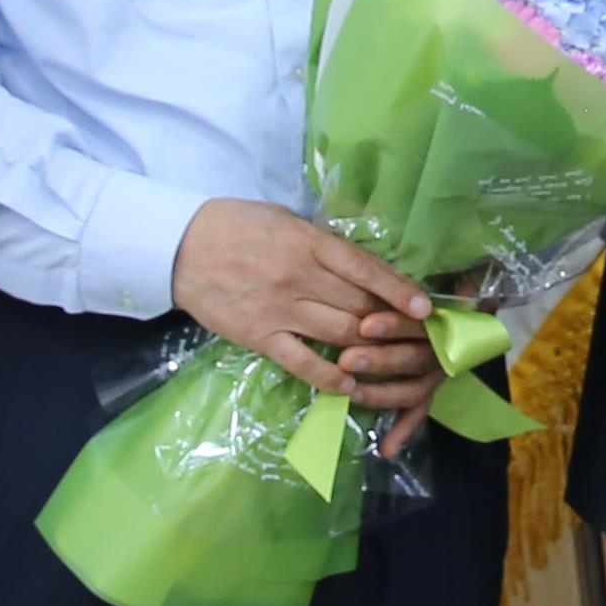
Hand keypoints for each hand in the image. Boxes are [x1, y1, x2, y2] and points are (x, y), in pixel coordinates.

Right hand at [171, 199, 441, 413]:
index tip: (425, 307)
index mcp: (308, 243)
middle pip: (359, 305)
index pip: (365, 269)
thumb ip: (319, 242)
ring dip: (370, 349)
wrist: (181, 247)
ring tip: (393, 360)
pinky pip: (303, 361)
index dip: (398, 289)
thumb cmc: (235, 225)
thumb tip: (356, 263)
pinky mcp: (261, 337)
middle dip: (393, 322)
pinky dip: (330, 376)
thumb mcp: (283, 219)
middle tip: (417, 337)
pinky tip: (351, 386)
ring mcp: (281, 310)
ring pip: (340, 334)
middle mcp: (300, 277)